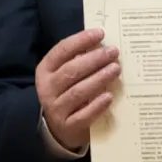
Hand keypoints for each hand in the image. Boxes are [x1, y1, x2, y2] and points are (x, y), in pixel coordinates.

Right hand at [36, 28, 119, 151]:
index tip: (99, 33)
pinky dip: (97, 105)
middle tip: (113, 52)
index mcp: (45, 70)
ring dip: (98, 79)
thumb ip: (79, 60)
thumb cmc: (67, 93)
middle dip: (94, 59)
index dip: (80, 40)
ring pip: (78, 91)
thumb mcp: (66, 76)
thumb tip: (102, 43)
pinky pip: (84, 115)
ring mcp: (56, 108)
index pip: (61, 51)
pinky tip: (109, 96)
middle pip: (71, 70)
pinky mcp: (68, 126)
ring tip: (115, 69)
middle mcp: (47, 88)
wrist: (59, 128)